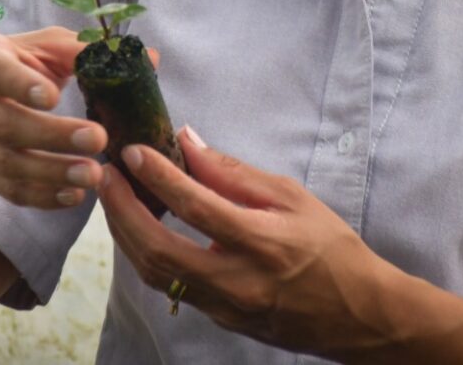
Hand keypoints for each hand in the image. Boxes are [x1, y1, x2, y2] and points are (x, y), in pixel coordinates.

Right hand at [0, 27, 112, 208]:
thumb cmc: (18, 67)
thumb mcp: (43, 48)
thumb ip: (86, 51)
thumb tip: (148, 58)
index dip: (21, 85)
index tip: (53, 97)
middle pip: (6, 125)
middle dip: (53, 136)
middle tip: (98, 139)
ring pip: (8, 164)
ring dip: (53, 173)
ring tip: (93, 174)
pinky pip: (10, 191)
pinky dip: (43, 197)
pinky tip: (74, 196)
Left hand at [98, 128, 400, 357]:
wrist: (357, 313)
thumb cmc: (330, 247)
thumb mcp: (292, 198)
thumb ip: (235, 173)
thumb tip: (189, 142)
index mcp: (261, 242)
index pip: (196, 206)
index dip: (160, 176)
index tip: (133, 151)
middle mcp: (237, 280)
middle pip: (158, 249)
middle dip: (122, 211)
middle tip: (106, 177)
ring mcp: (224, 306)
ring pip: (154, 272)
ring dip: (126, 234)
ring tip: (114, 199)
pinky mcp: (219, 319)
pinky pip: (170, 284)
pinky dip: (148, 253)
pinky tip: (140, 229)